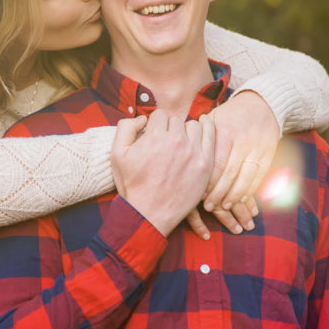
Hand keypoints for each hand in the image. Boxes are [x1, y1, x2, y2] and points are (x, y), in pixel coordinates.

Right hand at [111, 111, 214, 237]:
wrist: (149, 213)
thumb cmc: (132, 185)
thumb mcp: (117, 154)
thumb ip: (125, 127)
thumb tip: (142, 118)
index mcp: (154, 135)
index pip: (159, 115)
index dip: (155, 124)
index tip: (155, 135)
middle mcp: (175, 140)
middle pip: (176, 121)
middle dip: (170, 129)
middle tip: (166, 144)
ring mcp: (193, 152)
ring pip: (194, 126)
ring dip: (187, 131)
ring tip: (181, 143)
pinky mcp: (206, 163)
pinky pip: (211, 136)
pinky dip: (207, 129)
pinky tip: (204, 128)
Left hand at [201, 91, 280, 229]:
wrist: (262, 105)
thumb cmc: (231, 115)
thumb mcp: (214, 119)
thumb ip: (201, 136)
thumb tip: (182, 153)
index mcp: (226, 133)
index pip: (216, 163)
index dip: (208, 181)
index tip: (199, 194)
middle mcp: (243, 142)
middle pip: (230, 174)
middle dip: (219, 193)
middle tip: (209, 206)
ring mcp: (258, 149)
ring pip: (246, 178)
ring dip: (235, 196)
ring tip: (224, 207)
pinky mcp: (269, 155)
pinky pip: (259, 177)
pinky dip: (251, 191)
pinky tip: (242, 201)